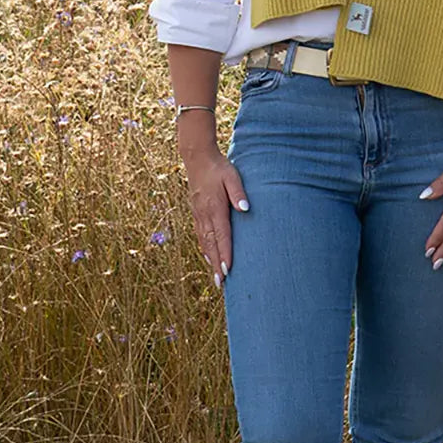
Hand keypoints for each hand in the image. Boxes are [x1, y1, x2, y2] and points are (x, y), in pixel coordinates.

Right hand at [182, 144, 248, 289]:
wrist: (198, 159)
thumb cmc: (219, 168)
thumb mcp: (232, 176)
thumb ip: (239, 193)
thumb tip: (246, 209)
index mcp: (214, 207)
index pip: (221, 235)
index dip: (225, 253)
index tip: (228, 269)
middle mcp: (204, 214)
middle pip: (211, 244)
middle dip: (217, 264)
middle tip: (221, 283)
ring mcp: (198, 215)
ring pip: (204, 242)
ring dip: (210, 260)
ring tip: (217, 277)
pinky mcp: (197, 213)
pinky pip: (200, 235)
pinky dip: (205, 249)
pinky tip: (209, 257)